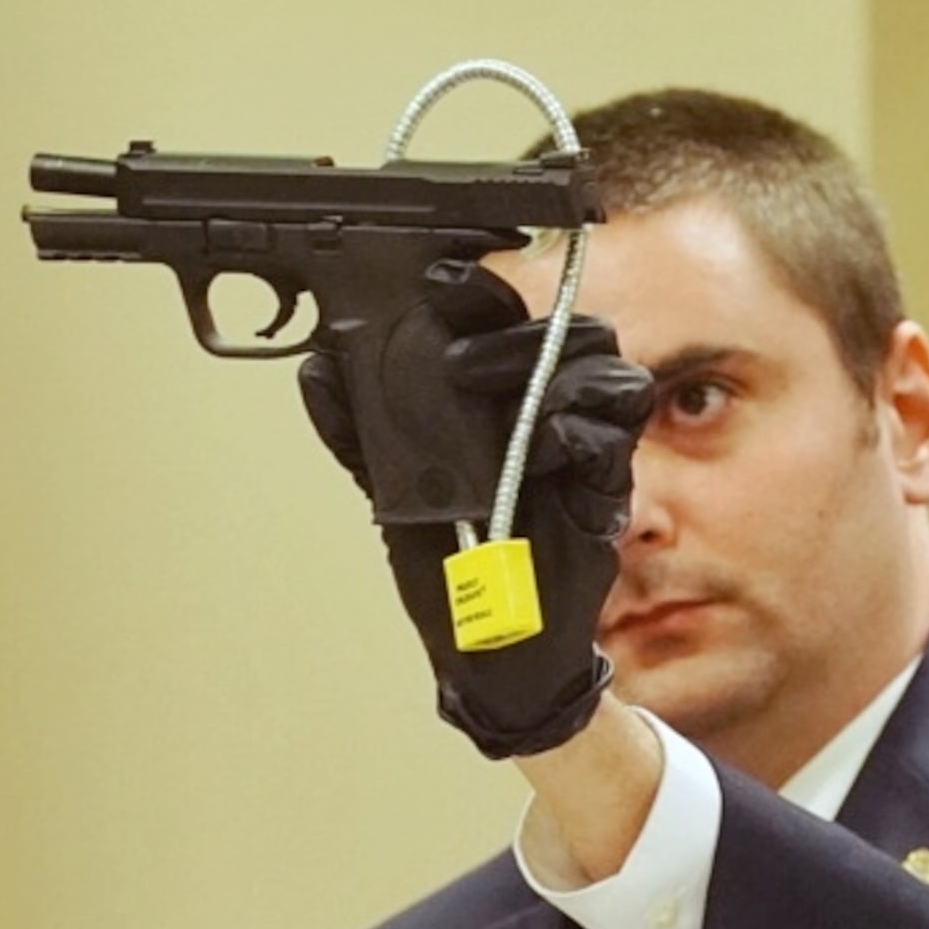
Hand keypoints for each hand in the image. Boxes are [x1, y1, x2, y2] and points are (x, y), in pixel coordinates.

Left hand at [300, 262, 650, 757]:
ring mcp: (584, 452)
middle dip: (518, 331)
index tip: (439, 283)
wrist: (479, 645)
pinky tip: (536, 451)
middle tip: (460, 361)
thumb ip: (357, 427)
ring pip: (609, 374)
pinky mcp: (605, 494)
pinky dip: (575, 433)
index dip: (484, 291)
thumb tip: (317, 369)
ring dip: (553, 377)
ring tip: (502, 408)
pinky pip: (611, 440)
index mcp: (504, 397)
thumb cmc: (443, 563)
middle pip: (576, 331)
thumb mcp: (386, 485)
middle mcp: (551, 413)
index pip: (511, 318)